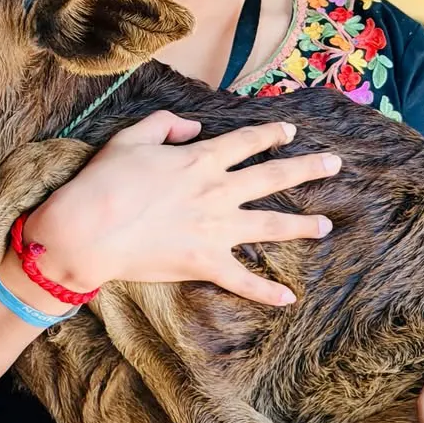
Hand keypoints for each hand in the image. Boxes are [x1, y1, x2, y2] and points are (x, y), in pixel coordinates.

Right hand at [24, 111, 338, 305]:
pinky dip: (266, 291)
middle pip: (273, 177)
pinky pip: (243, 280)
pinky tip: (289, 297)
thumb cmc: (104, 181)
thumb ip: (166, 125)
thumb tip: (194, 129)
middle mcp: (217, 191)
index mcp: (200, 159)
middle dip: (307, 168)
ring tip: (326, 227)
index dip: (271, 134)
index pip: (247, 142)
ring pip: (270, 225)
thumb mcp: (131, 137)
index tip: (291, 131)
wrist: (88, 229)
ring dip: (301, 226)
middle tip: (335, 163)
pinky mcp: (205, 263)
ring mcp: (215, 229)